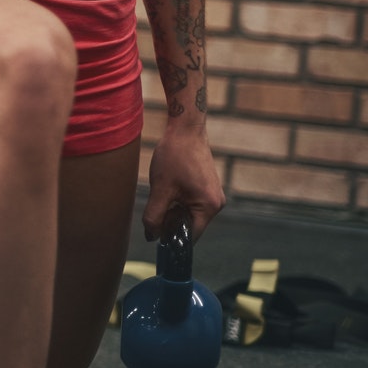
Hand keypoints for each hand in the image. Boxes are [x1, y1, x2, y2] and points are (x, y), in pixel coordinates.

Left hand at [142, 121, 224, 241]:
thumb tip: (151, 237)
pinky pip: (190, 203)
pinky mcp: (207, 188)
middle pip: (189, 226)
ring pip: (188, 214)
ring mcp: (213, 195)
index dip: (172, 238)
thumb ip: (154, 216)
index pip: (190, 236)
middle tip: (154, 208)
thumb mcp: (160, 189)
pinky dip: (177, 201)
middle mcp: (216, 203)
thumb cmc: (174, 156)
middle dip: (170, 222)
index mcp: (209, 207)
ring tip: (162, 192)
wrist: (185, 129)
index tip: (155, 236)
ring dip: (172, 210)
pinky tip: (167, 187)